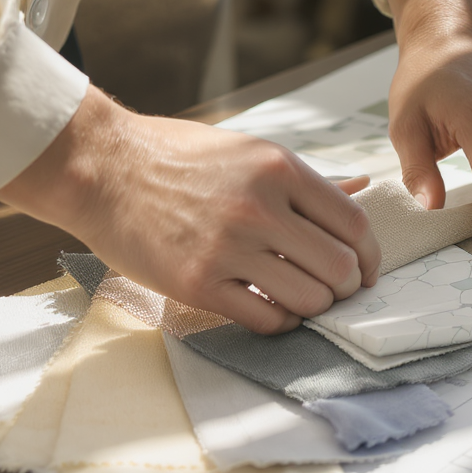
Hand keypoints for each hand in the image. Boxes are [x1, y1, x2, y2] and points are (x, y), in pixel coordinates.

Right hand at [0, 87, 380, 333]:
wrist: (101, 168)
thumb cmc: (175, 156)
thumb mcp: (247, 151)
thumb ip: (304, 179)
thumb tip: (361, 187)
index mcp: (279, 168)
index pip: (354, 223)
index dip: (370, 254)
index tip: (365, 268)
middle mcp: (260, 208)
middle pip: (339, 267)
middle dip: (346, 286)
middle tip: (334, 290)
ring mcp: (228, 248)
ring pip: (308, 299)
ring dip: (313, 307)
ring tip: (299, 299)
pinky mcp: (198, 284)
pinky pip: (265, 320)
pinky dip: (280, 322)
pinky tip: (270, 309)